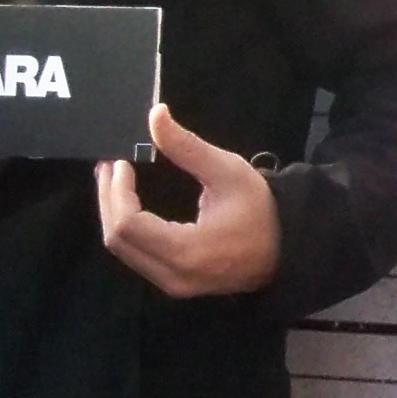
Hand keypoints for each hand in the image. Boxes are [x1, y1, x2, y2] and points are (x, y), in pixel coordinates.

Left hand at [97, 105, 279, 297]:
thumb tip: (155, 113)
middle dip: (108, 199)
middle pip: (118, 240)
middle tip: (110, 166)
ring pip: (123, 250)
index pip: (129, 224)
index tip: (121, 161)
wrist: (287, 251)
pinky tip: (128, 202)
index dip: (117, 191)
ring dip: (113, 213)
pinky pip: (136, 255)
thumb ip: (186, 146)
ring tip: (114, 180)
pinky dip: (126, 227)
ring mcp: (172, 283)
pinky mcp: (173, 282)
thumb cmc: (261, 211)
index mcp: (186, 252)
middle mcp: (173, 275)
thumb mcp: (228, 171)